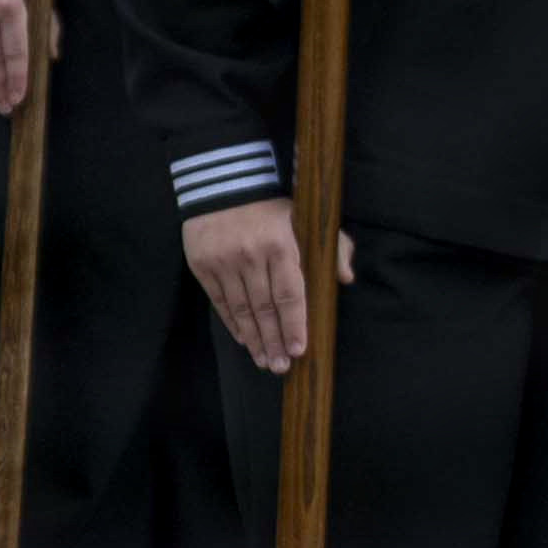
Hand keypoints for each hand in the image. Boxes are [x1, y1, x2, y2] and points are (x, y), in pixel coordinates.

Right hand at [185, 198, 349, 376]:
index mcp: (281, 245)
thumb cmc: (272, 203)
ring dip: (254, 339)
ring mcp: (224, 262)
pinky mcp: (202, 264)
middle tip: (281, 367)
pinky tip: (243, 339)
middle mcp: (250, 257)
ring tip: (264, 361)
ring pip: (241, 309)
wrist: (223, 180)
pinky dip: (232, 322)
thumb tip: (345, 278)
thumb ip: (332, 246)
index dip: (294, 325)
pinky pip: (219, 301)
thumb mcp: (307, 217)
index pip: (289, 294)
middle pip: (264, 308)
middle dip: (274, 340)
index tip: (300, 349)